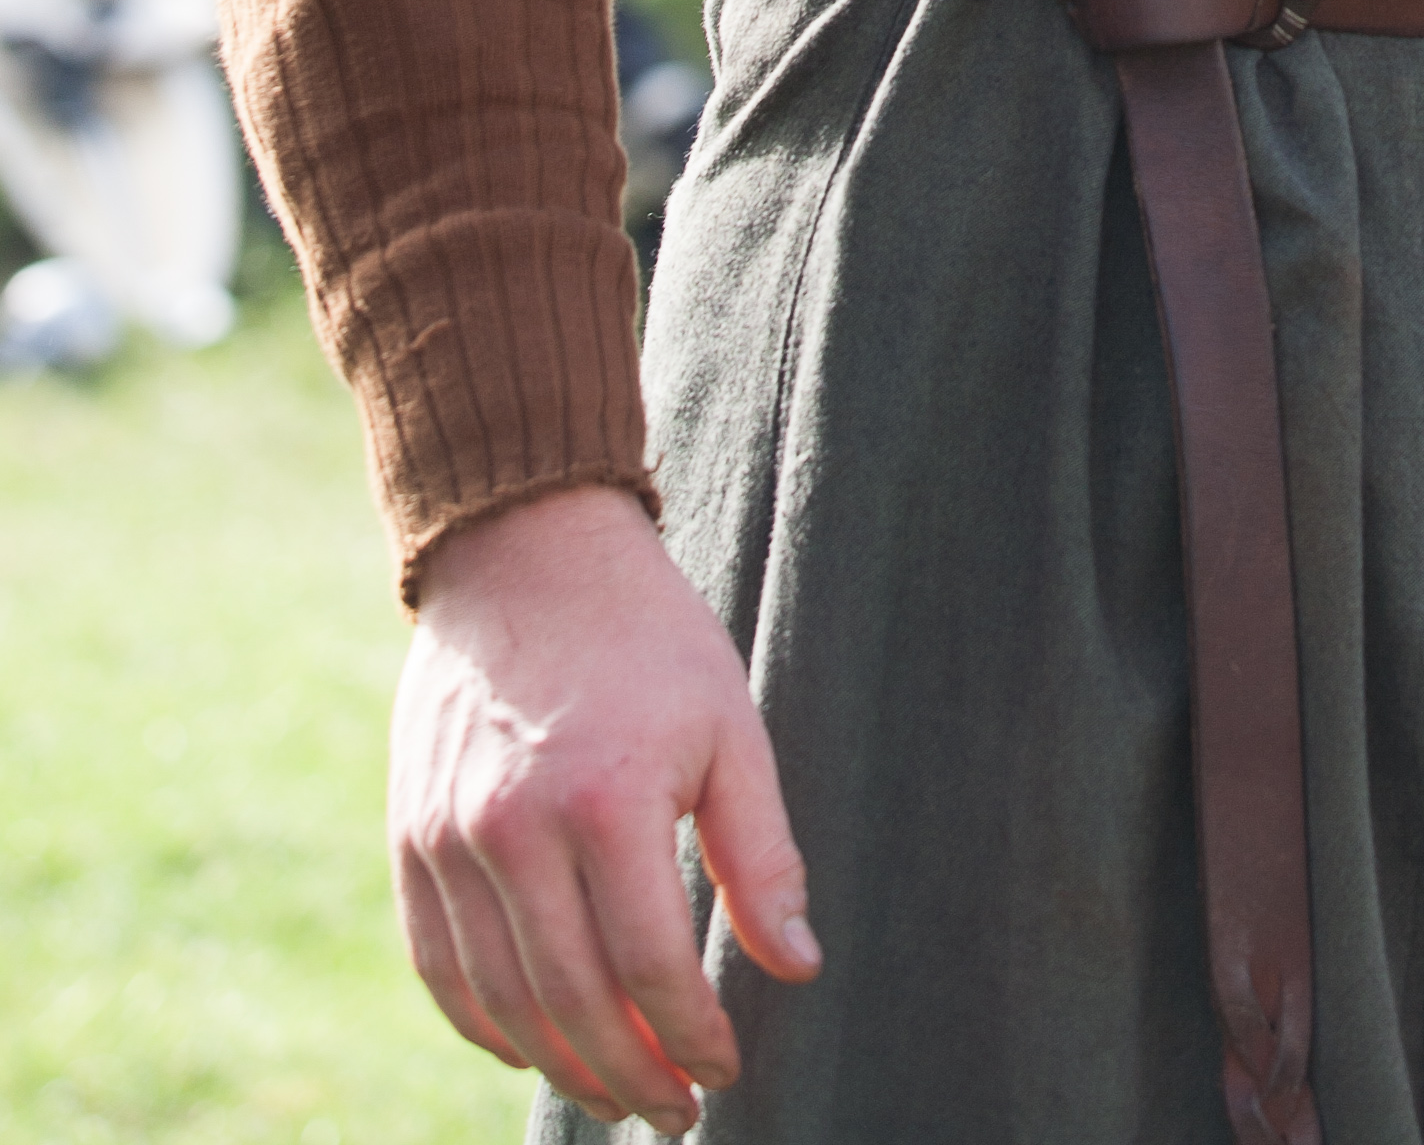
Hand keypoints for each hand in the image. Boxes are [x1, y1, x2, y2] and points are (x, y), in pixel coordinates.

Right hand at [390, 482, 819, 1132]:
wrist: (525, 551)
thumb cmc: (647, 638)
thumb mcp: (729, 725)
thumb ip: (762, 854)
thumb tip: (798, 968)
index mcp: (608, 798)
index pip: (652, 968)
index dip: (692, 1036)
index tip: (724, 1067)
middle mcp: (516, 829)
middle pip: (574, 1004)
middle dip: (631, 1077)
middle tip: (673, 1112)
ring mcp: (450, 839)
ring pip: (503, 1004)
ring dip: (562, 1069)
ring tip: (616, 1093)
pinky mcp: (410, 840)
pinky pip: (440, 970)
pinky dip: (485, 1027)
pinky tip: (534, 1048)